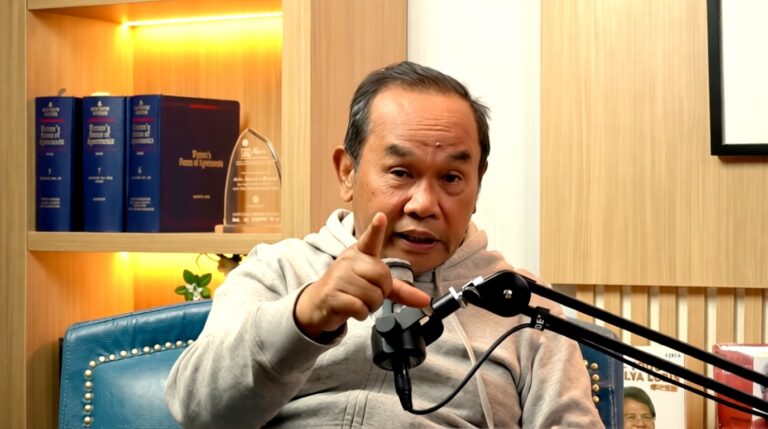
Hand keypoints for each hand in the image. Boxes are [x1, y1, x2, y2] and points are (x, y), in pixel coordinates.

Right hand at [294, 212, 430, 339]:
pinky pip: (360, 308)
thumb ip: (400, 290)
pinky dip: (360, 314)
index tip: (381, 217)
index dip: (376, 229)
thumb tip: (425, 300)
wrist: (317, 304)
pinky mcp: (333, 294)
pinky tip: (350, 308)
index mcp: (359, 254)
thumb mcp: (373, 285)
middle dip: (380, 293)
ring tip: (356, 300)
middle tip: (365, 294)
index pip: (370, 240)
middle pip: (383, 277)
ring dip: (369, 306)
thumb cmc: (348, 290)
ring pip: (373, 296)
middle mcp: (349, 261)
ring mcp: (339, 277)